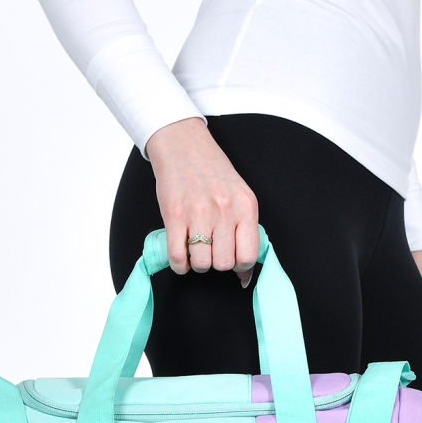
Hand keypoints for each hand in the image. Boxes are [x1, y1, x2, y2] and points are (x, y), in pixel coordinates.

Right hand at [145, 117, 259, 286]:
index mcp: (246, 206)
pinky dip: (179, 265)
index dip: (239, 265)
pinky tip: (182, 256)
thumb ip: (246, 233)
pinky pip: (178, 257)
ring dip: (197, 263)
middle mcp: (224, 210)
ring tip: (196, 250)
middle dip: (217, 263)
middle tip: (211, 250)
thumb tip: (245, 275)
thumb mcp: (240, 197)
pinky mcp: (173, 215)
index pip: (248, 256)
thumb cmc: (213, 174)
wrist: (183, 146)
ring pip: (201, 264)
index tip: (232, 259)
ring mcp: (198, 213)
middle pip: (223, 264)